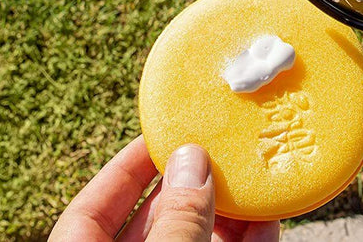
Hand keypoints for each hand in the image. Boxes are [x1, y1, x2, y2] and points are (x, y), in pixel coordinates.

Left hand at [50, 137, 278, 241]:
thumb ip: (175, 220)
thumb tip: (192, 161)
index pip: (94, 205)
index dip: (128, 164)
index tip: (161, 132)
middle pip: (154, 220)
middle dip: (192, 184)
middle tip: (221, 149)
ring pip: (196, 240)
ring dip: (228, 213)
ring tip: (254, 180)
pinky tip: (268, 222)